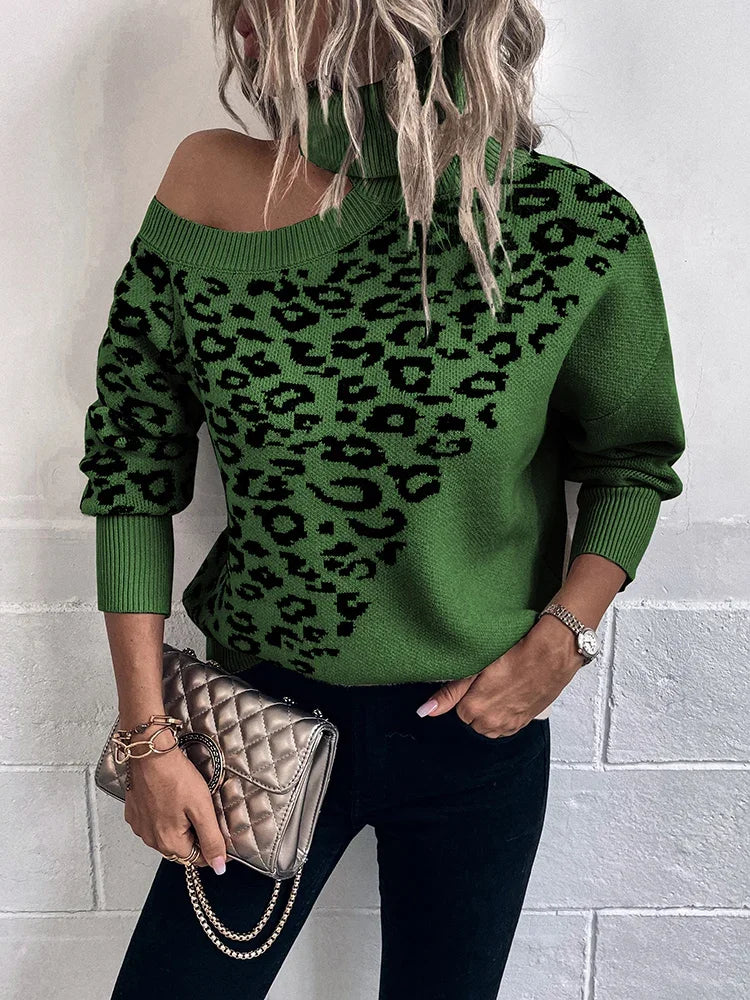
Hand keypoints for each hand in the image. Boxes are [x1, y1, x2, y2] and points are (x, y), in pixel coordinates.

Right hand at [123, 724, 227, 873]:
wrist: (151, 753)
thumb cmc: (176, 776)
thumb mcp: (202, 808)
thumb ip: (212, 839)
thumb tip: (219, 867)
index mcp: (169, 842)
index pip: (197, 859)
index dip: (212, 846)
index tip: (219, 830)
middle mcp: (151, 839)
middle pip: (182, 848)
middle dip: (195, 834)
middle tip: (203, 810)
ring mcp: (140, 826)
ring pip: (167, 835)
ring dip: (179, 825)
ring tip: (187, 802)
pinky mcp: (134, 812)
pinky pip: (153, 823)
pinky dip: (163, 816)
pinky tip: (170, 798)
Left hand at [416, 615, 587, 736]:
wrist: (550, 653)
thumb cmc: (514, 654)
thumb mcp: (476, 668)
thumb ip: (449, 692)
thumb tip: (424, 711)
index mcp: (473, 710)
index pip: (458, 708)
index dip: (467, 691)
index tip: (478, 678)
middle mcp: (490, 723)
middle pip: (472, 718)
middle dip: (477, 702)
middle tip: (491, 680)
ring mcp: (509, 725)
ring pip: (489, 723)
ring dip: (492, 710)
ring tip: (503, 686)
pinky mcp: (525, 722)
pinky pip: (507, 725)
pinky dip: (506, 713)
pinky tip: (513, 693)